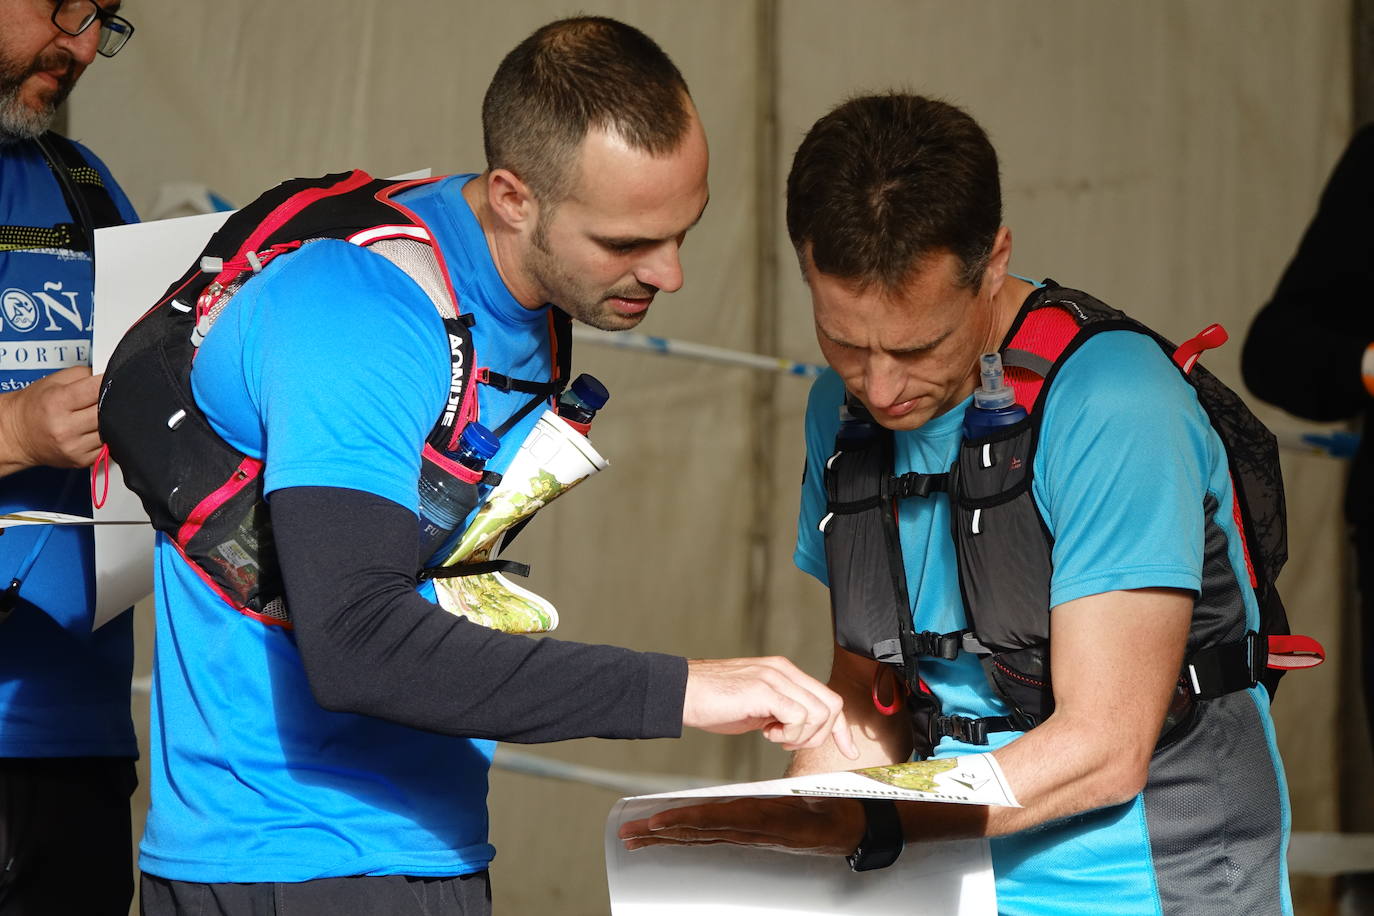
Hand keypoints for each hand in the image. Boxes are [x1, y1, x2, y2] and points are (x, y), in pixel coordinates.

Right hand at [0, 366, 102, 474]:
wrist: (18, 435)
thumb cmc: (35, 406)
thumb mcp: (54, 381)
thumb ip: (83, 374)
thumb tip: (109, 374)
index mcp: (57, 403)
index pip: (96, 389)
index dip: (108, 381)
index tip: (111, 379)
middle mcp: (65, 428)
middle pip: (107, 411)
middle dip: (110, 401)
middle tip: (106, 397)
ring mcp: (74, 447)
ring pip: (111, 430)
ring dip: (110, 420)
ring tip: (97, 413)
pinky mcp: (81, 461)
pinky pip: (107, 446)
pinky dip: (106, 436)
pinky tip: (94, 429)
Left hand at [619, 796, 866, 854]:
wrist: (847, 829)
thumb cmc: (835, 809)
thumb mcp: (820, 801)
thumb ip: (802, 800)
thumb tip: (790, 802)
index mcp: (763, 819)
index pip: (716, 819)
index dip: (686, 820)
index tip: (659, 821)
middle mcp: (749, 830)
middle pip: (697, 831)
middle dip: (661, 833)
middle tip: (629, 833)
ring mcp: (746, 834)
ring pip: (698, 836)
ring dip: (665, 836)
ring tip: (635, 837)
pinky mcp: (746, 833)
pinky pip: (710, 835)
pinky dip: (685, 833)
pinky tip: (668, 833)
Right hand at [683, 657, 858, 757]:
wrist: (681, 692)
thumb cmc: (713, 701)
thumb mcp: (757, 707)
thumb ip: (782, 712)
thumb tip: (802, 732)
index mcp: (784, 672)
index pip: (828, 698)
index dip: (841, 729)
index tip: (848, 751)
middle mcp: (784, 670)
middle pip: (831, 706)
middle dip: (819, 736)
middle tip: (788, 743)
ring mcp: (775, 678)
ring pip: (819, 713)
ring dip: (801, 736)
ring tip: (774, 736)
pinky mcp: (764, 690)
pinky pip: (799, 717)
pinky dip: (789, 734)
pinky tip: (767, 733)